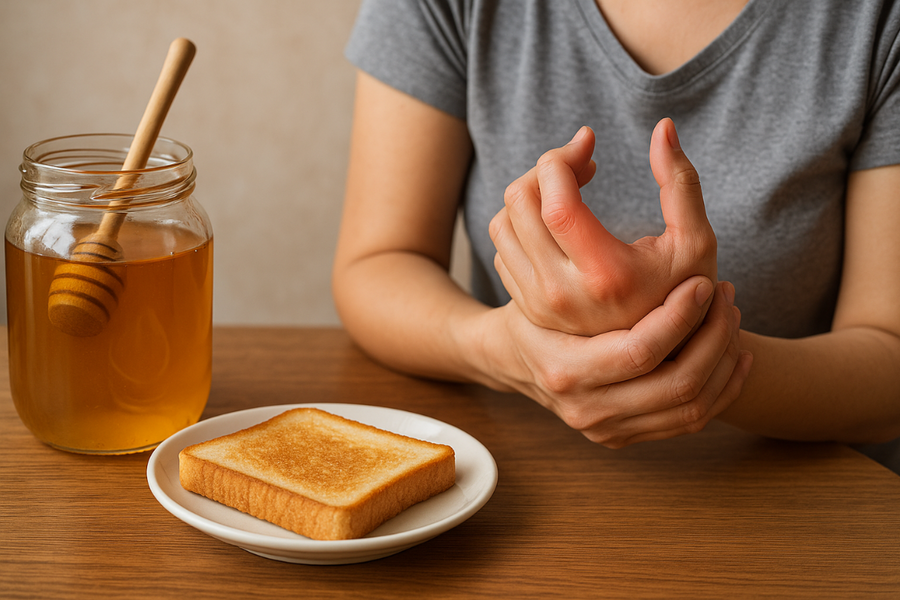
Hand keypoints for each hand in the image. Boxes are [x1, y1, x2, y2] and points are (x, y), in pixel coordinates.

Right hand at [481, 276, 750, 446]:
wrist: (509, 358)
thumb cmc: (532, 309)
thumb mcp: (546, 280)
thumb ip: (583, 253)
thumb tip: (633, 204)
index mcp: (564, 370)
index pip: (639, 352)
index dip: (679, 317)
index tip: (703, 283)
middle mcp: (585, 409)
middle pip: (675, 387)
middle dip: (713, 339)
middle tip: (726, 296)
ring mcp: (604, 430)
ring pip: (690, 410)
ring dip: (722, 363)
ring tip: (731, 318)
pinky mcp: (621, 437)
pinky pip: (687, 423)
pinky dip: (720, 391)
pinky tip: (734, 356)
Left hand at [489, 118, 716, 336]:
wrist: (657, 358)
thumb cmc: (682, 292)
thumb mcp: (696, 242)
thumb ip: (682, 183)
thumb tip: (663, 126)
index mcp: (605, 272)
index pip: (554, 198)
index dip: (562, 158)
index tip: (586, 144)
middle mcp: (562, 292)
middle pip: (520, 202)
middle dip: (546, 168)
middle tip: (581, 163)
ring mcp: (539, 303)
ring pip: (503, 223)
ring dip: (531, 193)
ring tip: (569, 190)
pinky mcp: (527, 308)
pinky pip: (503, 247)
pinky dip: (524, 222)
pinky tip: (557, 223)